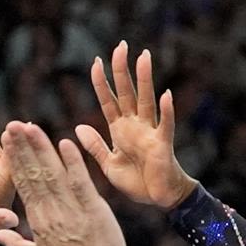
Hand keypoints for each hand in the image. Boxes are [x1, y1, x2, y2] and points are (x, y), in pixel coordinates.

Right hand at [0, 122, 130, 245]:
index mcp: (37, 220)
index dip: (15, 160)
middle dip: (22, 147)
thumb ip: (16, 244)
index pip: (23, 183)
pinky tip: (65, 143)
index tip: (7, 140)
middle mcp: (50, 212)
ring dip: (41, 148)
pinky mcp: (92, 210)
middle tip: (13, 124)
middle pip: (33, 173)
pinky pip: (80, 182)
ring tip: (30, 127)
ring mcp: (70, 210)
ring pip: (52, 173)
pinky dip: (73, 162)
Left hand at [76, 42, 197, 209]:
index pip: (108, 101)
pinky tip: (166, 95)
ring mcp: (150, 133)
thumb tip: (79, 126)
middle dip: (122, 70)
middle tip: (121, 46)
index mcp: (120, 130)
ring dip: (144, 79)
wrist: (158, 199)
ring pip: (146, 101)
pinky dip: (166, 110)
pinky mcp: (163, 145)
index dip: (101, 82)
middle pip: (127, 93)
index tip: (95, 61)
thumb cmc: (137, 182)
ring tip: (143, 57)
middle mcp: (135, 126)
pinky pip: (165, 125)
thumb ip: (95, 146)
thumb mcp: (109, 164)